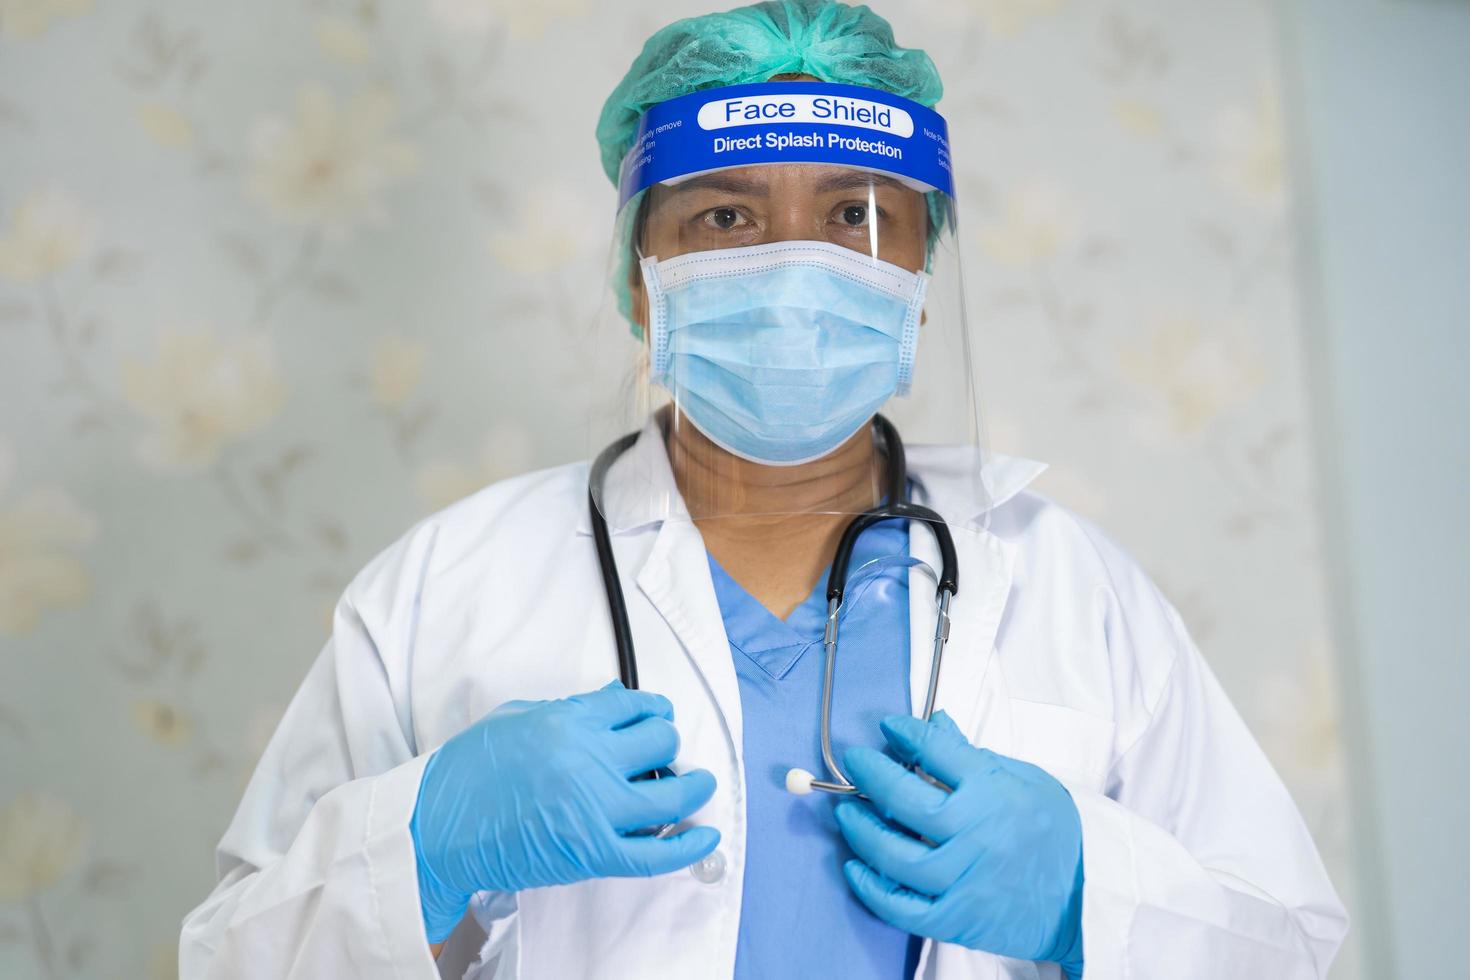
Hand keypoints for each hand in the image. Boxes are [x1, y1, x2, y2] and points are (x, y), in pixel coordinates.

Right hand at [410, 681, 719, 941]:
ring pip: (673, 793)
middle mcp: (588, 759)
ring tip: (698, 784)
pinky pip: (657, 852)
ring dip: (694, 786)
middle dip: (668, 742)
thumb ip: (573, 708)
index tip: (657, 717)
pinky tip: (705, 834)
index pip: (634, 705)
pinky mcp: (593, 852)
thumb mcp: (518, 718)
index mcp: (567, 721)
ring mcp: (594, 808)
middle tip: (663, 752)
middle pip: (661, 741)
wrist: (434, 827)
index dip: (653, 710)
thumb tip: (617, 701)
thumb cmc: (466, 773)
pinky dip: (689, 845)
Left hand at [834, 710, 1083, 977]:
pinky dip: (873, 890)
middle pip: (908, 803)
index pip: (939, 751)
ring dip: (864, 833)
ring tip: (848, 814)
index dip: (907, 734)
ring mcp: (967, 879)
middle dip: (873, 777)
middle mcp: (978, 834)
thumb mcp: (1023, 780)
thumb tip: (935, 722)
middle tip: (856, 763)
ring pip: (898, 856)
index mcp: (996, 792)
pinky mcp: (959, 918)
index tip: (889, 727)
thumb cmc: (1057, 832)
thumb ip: (971, 755)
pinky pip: (904, 908)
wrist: (1090, 894)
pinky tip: (856, 868)